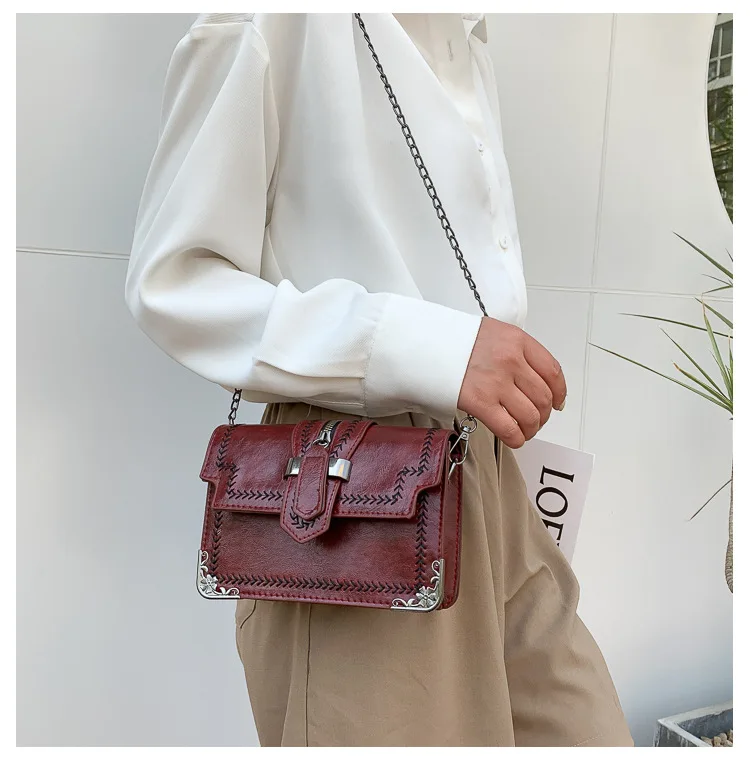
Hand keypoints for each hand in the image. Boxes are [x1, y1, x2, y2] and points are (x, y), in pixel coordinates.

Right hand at [458, 317, 566, 447]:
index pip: (552, 371)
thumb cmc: (454, 340)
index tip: (558, 402)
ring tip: (525, 430)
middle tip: (537, 420)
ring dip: (532, 429)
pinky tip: (514, 438)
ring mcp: (496, 382)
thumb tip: (535, 378)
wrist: (424, 344)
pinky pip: (509, 429)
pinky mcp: (479, 402)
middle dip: (544, 415)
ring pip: (531, 416)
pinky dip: (517, 438)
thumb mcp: (493, 333)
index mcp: (517, 340)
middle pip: (543, 397)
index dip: (560, 392)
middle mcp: (510, 360)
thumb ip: (515, 351)